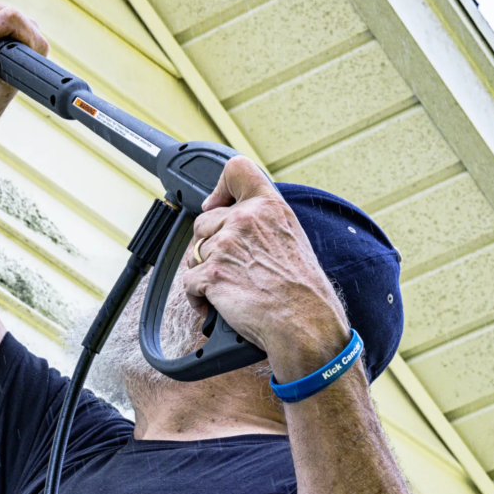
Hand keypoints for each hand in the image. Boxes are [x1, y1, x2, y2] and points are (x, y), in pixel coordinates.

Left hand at [182, 157, 350, 379]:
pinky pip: (189, 282)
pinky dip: (198, 298)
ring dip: (204, 273)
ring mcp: (226, 245)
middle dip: (209, 245)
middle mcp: (246, 219)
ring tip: (227, 289)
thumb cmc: (303, 291)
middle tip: (230, 267)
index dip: (220, 187)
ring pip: (194, 253)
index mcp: (269, 206)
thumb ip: (263, 222)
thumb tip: (236, 220)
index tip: (217, 205)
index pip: (236, 169)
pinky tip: (215, 305)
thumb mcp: (292, 238)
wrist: (305, 324)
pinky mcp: (211, 273)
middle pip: (203, 222)